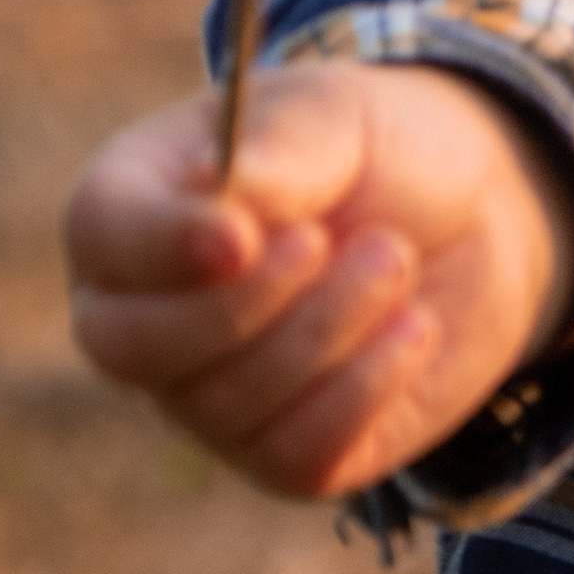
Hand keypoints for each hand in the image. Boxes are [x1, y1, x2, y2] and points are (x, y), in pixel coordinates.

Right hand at [62, 60, 573, 499]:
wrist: (471, 218)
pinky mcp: (277, 452)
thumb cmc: (376, 153)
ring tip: (394, 257)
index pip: (102, 234)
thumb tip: (224, 189)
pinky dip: (365, 389)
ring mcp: (203, 394)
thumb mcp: (338, 118)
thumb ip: (282, 150)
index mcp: (137, 203)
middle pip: (132, 346)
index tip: (241, 235)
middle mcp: (147, 310)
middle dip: (242, 304)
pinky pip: (294, 455)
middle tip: (326, 242)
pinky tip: (414, 327)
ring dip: (329, 327)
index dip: (161, 244)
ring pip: (227, 402)